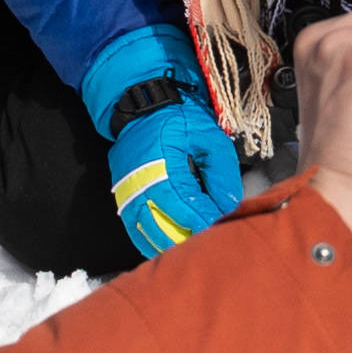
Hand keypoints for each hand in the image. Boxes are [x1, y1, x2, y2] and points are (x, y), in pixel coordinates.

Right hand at [82, 26, 242, 255]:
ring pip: (147, 234)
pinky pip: (135, 229)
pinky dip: (152, 241)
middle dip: (188, 238)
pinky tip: (171, 246)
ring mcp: (127, 193)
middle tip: (209, 241)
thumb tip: (228, 206)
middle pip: (164, 228)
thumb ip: (221, 173)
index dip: (203, 222)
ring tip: (193, 247)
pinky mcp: (122, 197)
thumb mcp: (209, 137)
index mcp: (161, 166)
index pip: (184, 207)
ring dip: (171, 244)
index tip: (220, 228)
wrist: (141, 105)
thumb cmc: (176, 118)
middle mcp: (139, 184)